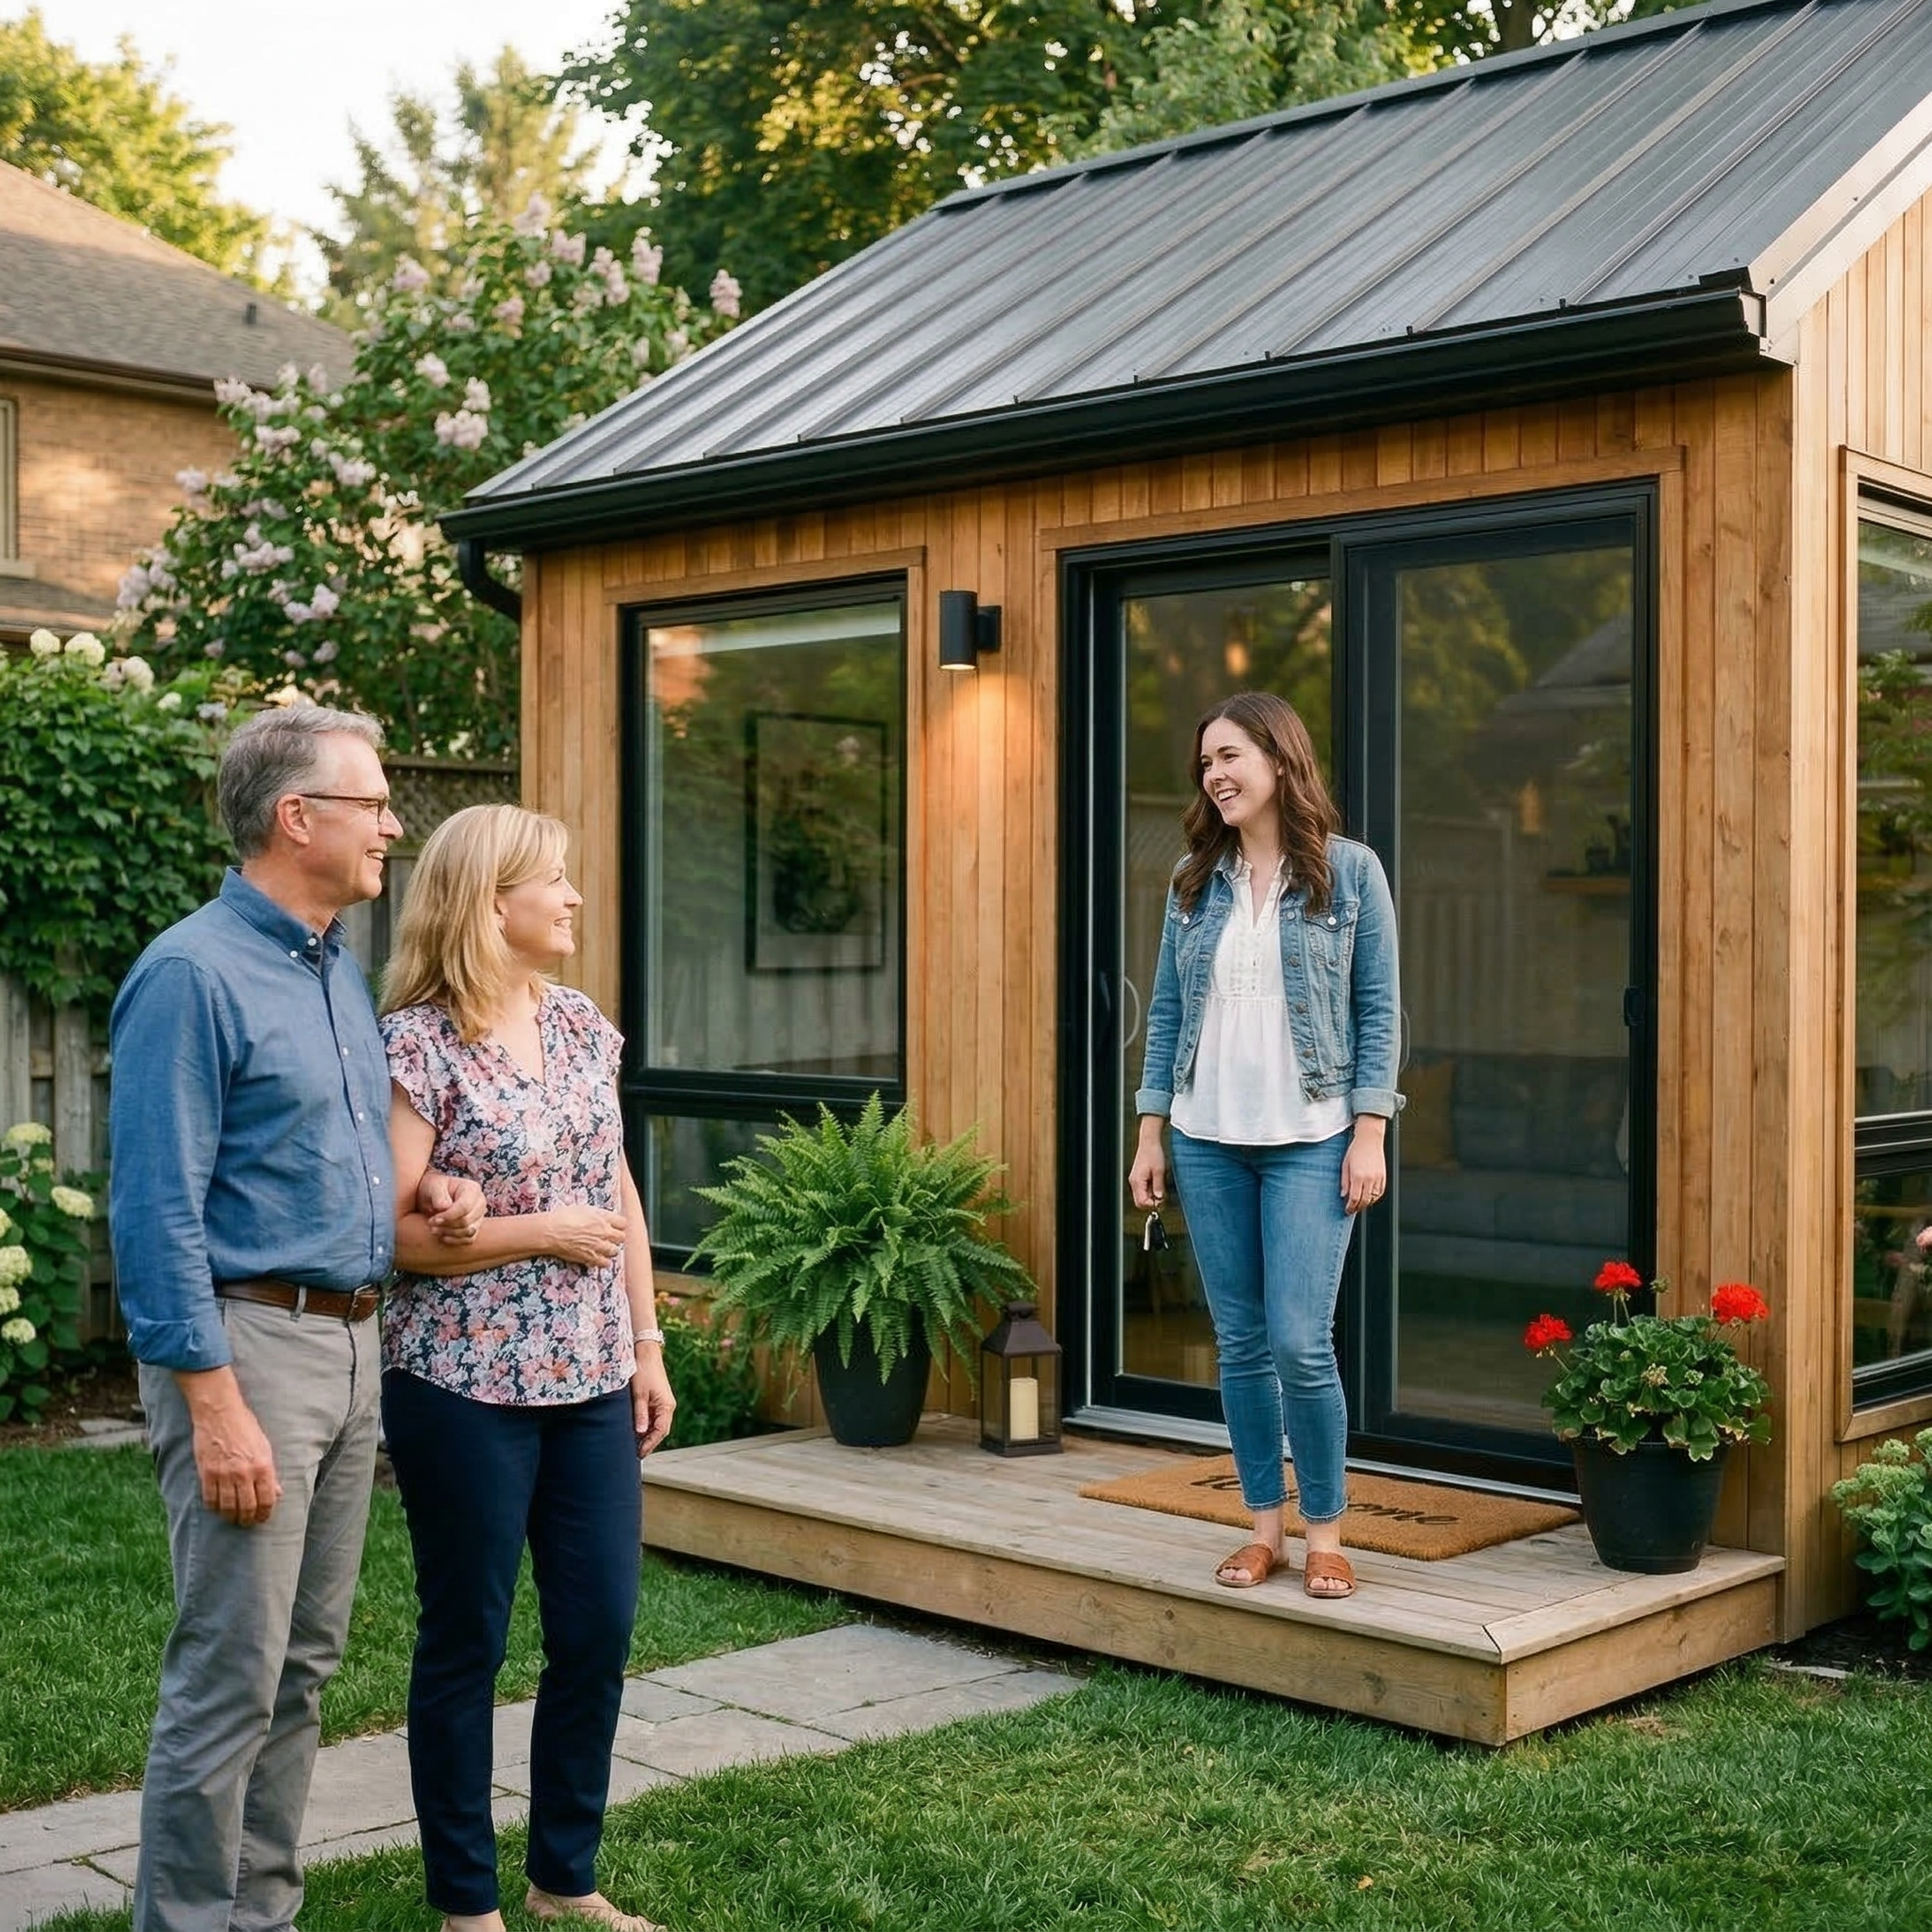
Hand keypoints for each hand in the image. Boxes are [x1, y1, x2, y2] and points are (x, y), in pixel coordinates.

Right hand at [179, 1372, 280, 1525]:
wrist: (220, 1413)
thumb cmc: (245, 1427)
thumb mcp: (264, 1447)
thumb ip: (270, 1472)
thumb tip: (277, 1493)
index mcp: (263, 1466)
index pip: (267, 1500)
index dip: (265, 1513)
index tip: (262, 1518)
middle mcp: (244, 1473)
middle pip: (247, 1508)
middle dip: (248, 1519)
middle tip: (247, 1522)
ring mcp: (224, 1475)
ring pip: (227, 1508)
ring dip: (231, 1517)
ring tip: (233, 1518)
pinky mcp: (206, 1473)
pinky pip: (210, 1500)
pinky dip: (214, 1508)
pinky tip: (218, 1508)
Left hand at [419, 1171, 485, 1245]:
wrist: (434, 1196)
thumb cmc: (434, 1189)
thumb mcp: (433, 1186)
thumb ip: (438, 1195)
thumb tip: (444, 1207)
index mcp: (473, 1189)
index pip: (464, 1207)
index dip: (448, 1216)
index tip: (432, 1220)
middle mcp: (480, 1203)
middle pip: (467, 1221)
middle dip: (447, 1225)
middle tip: (430, 1224)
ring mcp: (479, 1216)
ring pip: (469, 1231)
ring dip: (449, 1233)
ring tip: (433, 1230)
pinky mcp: (475, 1228)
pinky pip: (469, 1239)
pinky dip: (455, 1240)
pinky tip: (442, 1236)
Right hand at [545, 1204, 628, 1267]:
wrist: (551, 1231)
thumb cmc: (562, 1217)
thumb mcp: (582, 1209)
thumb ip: (596, 1214)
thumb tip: (600, 1217)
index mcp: (603, 1217)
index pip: (623, 1223)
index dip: (619, 1225)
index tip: (614, 1227)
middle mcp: (604, 1232)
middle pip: (621, 1237)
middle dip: (616, 1238)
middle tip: (608, 1238)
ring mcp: (599, 1246)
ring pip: (615, 1251)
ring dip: (610, 1250)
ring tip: (602, 1248)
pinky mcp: (592, 1258)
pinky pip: (606, 1263)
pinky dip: (603, 1261)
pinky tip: (597, 1257)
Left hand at [632, 1352, 675, 1455]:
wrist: (645, 1353)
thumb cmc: (643, 1372)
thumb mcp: (639, 1394)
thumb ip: (640, 1413)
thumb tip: (640, 1432)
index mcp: (666, 1406)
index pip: (660, 1431)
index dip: (650, 1444)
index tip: (639, 1453)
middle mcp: (667, 1407)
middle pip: (660, 1431)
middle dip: (649, 1443)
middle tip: (636, 1454)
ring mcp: (662, 1404)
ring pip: (656, 1425)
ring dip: (647, 1436)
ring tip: (634, 1446)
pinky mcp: (656, 1400)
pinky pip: (653, 1418)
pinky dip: (646, 1427)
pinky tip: (636, 1432)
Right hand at [1128, 1122, 1167, 1210]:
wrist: (1149, 1142)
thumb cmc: (1153, 1153)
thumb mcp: (1159, 1171)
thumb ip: (1159, 1186)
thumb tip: (1159, 1198)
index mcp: (1137, 1181)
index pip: (1141, 1202)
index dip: (1152, 1204)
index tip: (1161, 1201)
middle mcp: (1134, 1182)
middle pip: (1140, 1201)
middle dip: (1151, 1202)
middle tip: (1162, 1198)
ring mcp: (1135, 1180)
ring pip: (1142, 1196)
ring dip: (1151, 1196)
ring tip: (1161, 1189)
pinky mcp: (1138, 1177)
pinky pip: (1143, 1189)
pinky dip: (1150, 1190)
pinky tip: (1157, 1184)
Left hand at [1341, 1120, 1386, 1215]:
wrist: (1369, 1139)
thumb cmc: (1356, 1149)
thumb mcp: (1345, 1165)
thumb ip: (1344, 1182)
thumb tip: (1343, 1195)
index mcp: (1358, 1176)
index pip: (1354, 1198)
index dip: (1350, 1207)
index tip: (1347, 1210)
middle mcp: (1369, 1178)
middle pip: (1364, 1200)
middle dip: (1358, 1208)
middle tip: (1352, 1210)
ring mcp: (1378, 1178)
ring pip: (1373, 1198)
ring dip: (1366, 1203)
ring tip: (1360, 1204)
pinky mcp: (1383, 1176)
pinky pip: (1380, 1192)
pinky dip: (1374, 1197)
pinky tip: (1369, 1197)